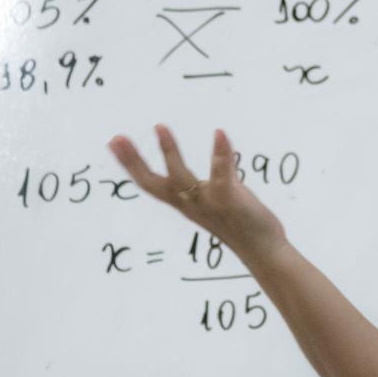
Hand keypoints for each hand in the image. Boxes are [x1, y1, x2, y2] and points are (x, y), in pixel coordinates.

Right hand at [108, 125, 287, 260]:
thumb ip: (213, 183)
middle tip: (116, 138)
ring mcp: (209, 203)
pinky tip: (219, 133)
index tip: (114, 142)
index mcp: (185, 203)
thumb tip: (214, 164)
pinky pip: (222, 176)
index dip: (131, 165)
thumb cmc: (241, 224)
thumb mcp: (218, 200)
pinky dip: (220, 154)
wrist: (263, 250)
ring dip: (169, 151)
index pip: (150, 183)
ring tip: (159, 126)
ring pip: (182, 178)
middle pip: (153, 183)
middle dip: (132, 161)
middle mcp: (191, 204)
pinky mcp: (229, 201)